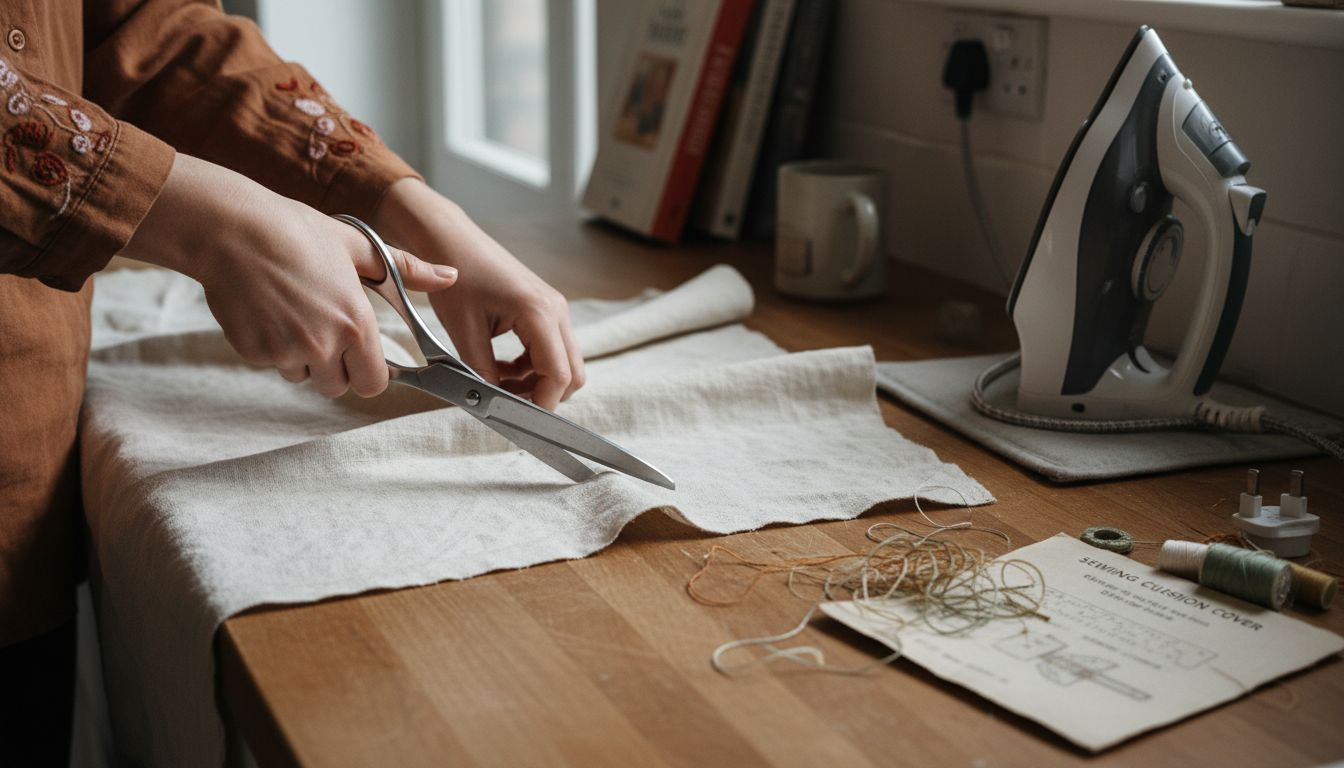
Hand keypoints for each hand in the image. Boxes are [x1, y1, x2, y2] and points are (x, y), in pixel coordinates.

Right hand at [124, 154, 456, 397]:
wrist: (231, 228)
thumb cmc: (296, 231)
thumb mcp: (359, 246)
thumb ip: (408, 270)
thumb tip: (451, 276)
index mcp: (356, 324)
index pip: (374, 383)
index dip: (370, 371)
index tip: (362, 353)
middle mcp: (323, 345)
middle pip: (339, 386)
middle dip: (336, 367)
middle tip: (324, 327)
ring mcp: (285, 352)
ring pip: (303, 375)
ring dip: (303, 357)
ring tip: (294, 311)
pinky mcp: (253, 352)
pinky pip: (271, 363)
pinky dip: (272, 346)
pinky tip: (268, 310)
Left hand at [369, 179, 583, 409]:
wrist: (453, 242)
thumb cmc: (456, 278)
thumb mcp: (463, 331)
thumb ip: (481, 372)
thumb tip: (492, 406)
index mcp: (539, 312)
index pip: (558, 374)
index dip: (541, 404)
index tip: (516, 419)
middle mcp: (556, 310)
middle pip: (573, 373)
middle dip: (544, 396)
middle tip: (507, 404)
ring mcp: (555, 309)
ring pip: (565, 364)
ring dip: (536, 382)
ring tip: (496, 382)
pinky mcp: (546, 311)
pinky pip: (552, 351)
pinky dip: (532, 367)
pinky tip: (500, 366)